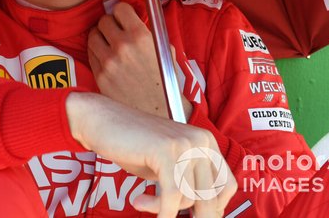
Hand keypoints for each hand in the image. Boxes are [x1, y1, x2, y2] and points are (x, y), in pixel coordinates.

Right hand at [66, 92, 235, 217]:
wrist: (102, 121)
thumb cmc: (134, 146)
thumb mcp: (169, 167)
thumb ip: (189, 184)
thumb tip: (207, 215)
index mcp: (207, 142)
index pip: (226, 187)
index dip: (212, 208)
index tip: (189, 214)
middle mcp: (201, 141)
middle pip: (210, 198)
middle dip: (189, 215)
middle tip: (164, 216)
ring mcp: (185, 144)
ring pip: (188, 199)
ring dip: (164, 210)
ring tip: (142, 201)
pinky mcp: (166, 150)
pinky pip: (171, 196)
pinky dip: (159, 211)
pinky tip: (138, 202)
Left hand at [88, 2, 191, 118]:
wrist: (160, 112)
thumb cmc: (165, 82)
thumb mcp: (165, 51)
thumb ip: (148, 33)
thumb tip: (134, 20)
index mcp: (140, 36)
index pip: (120, 9)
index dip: (122, 13)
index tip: (124, 17)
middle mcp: (122, 46)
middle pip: (103, 21)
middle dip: (110, 24)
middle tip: (115, 31)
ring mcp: (108, 62)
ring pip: (92, 36)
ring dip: (100, 37)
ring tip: (108, 44)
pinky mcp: (100, 76)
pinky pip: (91, 54)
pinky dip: (97, 53)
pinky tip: (106, 58)